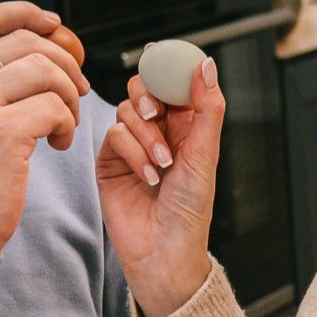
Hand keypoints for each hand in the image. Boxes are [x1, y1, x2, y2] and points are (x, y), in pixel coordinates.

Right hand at [0, 2, 91, 251]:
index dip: (25, 12)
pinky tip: (58, 144)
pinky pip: (53, 108)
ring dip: (69, 96)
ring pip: (45, 71)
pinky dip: (67, 124)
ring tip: (65, 123)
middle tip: (78, 91)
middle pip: (27, 43)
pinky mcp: (1, 133)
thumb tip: (45, 46)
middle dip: (65, 62)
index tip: (56, 24)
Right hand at [96, 58, 220, 316]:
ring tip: (161, 166)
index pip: (175, 82)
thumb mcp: (205, 155)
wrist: (163, 252)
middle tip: (158, 115)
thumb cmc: (190, 211)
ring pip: (128, 110)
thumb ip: (206, 107)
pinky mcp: (110, 160)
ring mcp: (132, 145)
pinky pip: (113, 134)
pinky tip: (146, 176)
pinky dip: (131, 151)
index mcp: (188, 125)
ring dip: (146, 135)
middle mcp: (160, 131)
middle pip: (145, 88)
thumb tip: (205, 64)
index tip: (167, 64)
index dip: (171, 70)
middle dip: (150, 97)